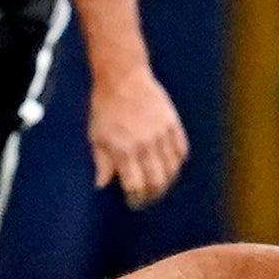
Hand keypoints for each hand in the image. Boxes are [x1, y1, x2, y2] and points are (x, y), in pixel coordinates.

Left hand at [89, 62, 189, 208]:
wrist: (123, 77)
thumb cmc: (105, 107)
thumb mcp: (96, 136)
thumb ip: (102, 162)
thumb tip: (102, 184)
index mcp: (124, 150)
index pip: (136, 185)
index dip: (136, 198)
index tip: (133, 201)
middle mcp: (145, 144)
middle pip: (157, 180)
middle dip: (154, 193)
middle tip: (148, 196)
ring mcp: (161, 134)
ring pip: (172, 168)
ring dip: (167, 180)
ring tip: (160, 182)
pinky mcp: (172, 123)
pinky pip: (181, 150)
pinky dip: (178, 162)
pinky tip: (171, 165)